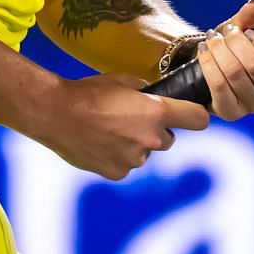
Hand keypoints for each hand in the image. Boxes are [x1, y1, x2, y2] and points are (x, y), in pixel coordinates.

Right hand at [36, 74, 209, 180]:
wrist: (55, 114)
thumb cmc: (88, 92)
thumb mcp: (122, 80)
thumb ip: (145, 91)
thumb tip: (152, 96)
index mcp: (156, 113)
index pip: (198, 119)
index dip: (196, 116)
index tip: (193, 116)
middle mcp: (150, 139)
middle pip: (168, 139)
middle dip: (156, 131)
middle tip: (131, 120)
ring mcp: (134, 159)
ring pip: (144, 153)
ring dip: (134, 144)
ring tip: (108, 130)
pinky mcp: (117, 173)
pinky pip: (125, 165)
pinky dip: (117, 157)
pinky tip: (99, 143)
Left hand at [197, 0, 253, 121]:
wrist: (212, 66)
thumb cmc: (234, 48)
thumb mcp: (242, 29)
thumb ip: (249, 17)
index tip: (250, 32)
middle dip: (236, 43)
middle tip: (225, 32)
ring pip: (235, 74)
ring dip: (219, 51)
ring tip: (211, 39)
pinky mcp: (232, 113)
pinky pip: (219, 87)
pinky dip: (208, 65)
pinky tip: (204, 53)